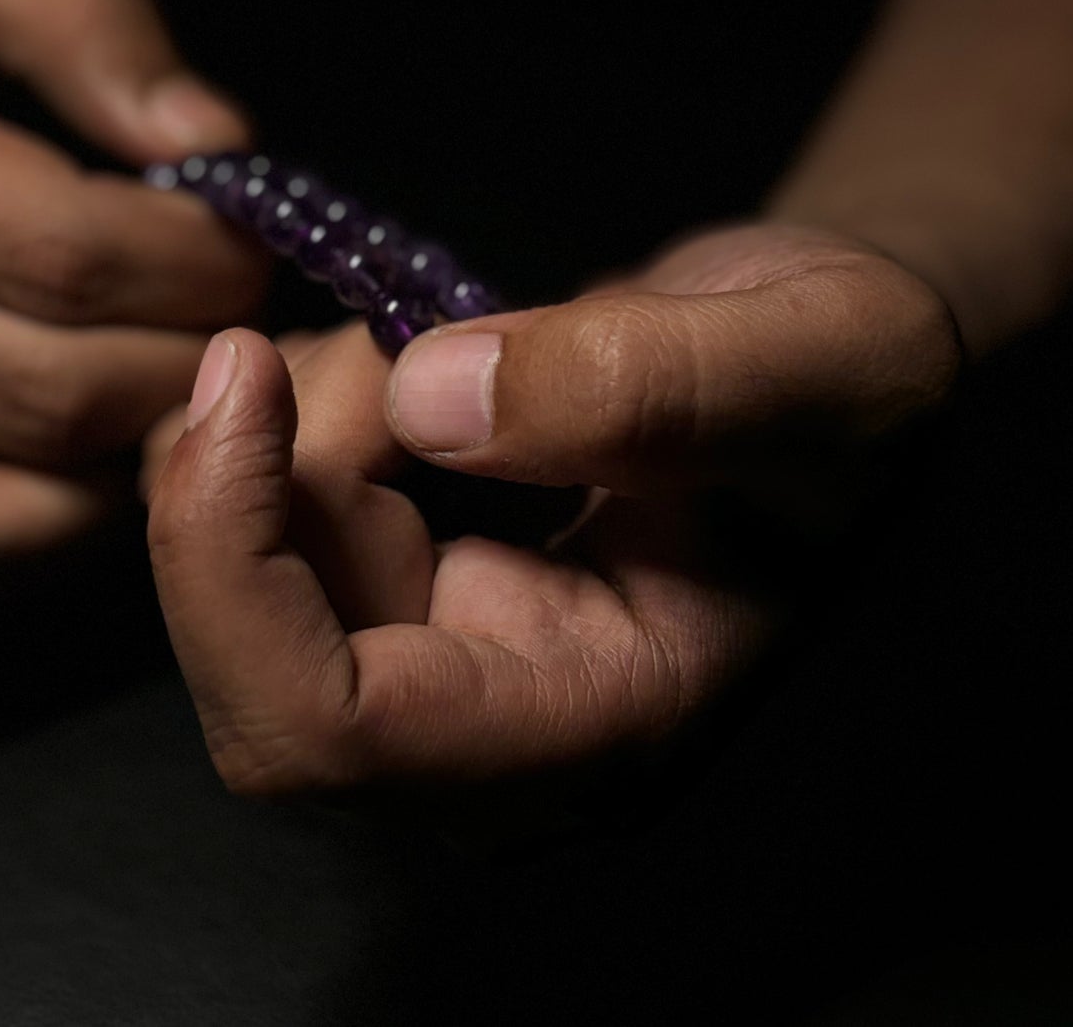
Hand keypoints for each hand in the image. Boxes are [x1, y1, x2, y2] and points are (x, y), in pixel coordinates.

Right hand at [0, 0, 265, 609]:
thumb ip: (82, 15)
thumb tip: (205, 141)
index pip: (57, 248)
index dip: (194, 260)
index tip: (240, 237)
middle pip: (43, 390)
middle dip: (186, 362)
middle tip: (230, 315)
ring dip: (127, 455)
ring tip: (173, 378)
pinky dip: (40, 534)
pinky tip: (87, 453)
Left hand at [147, 223, 959, 791]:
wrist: (815, 372)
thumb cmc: (840, 377)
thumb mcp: (811, 349)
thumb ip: (645, 383)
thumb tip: (427, 403)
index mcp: (600, 723)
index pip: (327, 731)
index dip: (232, 564)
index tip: (243, 375)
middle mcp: (494, 735)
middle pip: (260, 646)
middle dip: (283, 461)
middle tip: (395, 337)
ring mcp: (441, 673)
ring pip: (246, 577)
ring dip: (287, 429)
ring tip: (415, 342)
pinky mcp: (406, 607)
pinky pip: (262, 537)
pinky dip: (284, 432)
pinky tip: (382, 371)